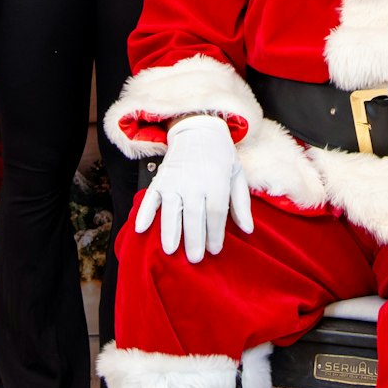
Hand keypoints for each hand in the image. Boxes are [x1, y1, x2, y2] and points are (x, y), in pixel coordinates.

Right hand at [133, 115, 251, 262]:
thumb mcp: (237, 174)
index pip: (215, 214)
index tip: (215, 250)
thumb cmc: (221, 155)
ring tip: (170, 250)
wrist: (198, 129)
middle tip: (195, 259)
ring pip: (170, 210)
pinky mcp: (160, 178)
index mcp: (216, 181)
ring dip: (169, 231)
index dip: (215, 234)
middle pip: (193, 216)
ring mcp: (174, 180)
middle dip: (194, 240)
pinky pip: (150, 197)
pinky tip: (140, 228)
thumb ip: (242, 203)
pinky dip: (144, 213)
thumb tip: (247, 230)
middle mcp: (194, 181)